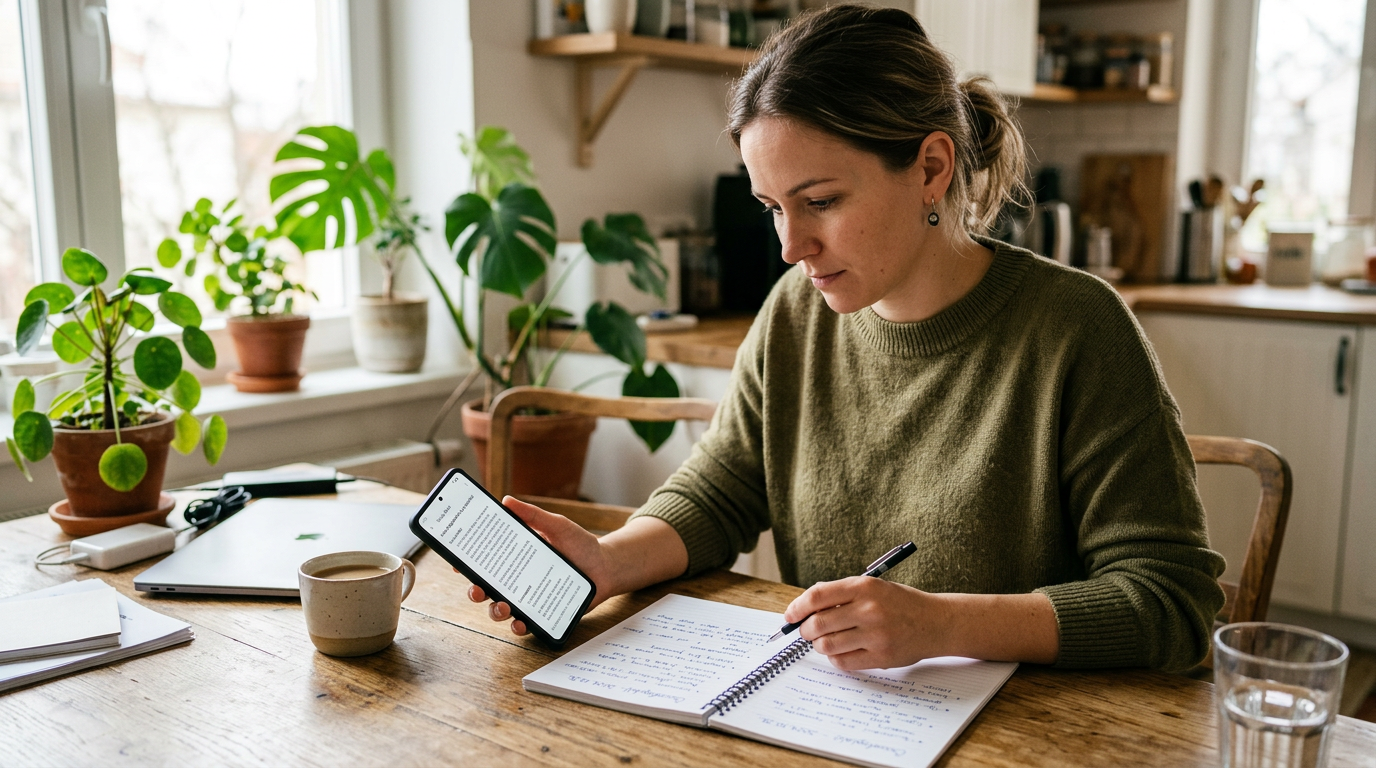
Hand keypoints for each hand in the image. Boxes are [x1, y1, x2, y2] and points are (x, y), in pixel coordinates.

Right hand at [464, 496, 617, 636]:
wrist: (605, 566)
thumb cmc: (580, 545)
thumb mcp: (557, 526)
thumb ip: (534, 516)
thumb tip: (507, 500)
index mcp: (515, 558)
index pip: (485, 562)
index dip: (467, 564)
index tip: (457, 562)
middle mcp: (517, 580)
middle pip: (486, 589)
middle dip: (475, 592)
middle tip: (477, 589)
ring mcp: (529, 598)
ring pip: (500, 610)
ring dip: (495, 611)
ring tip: (503, 606)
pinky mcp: (543, 613)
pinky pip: (525, 624)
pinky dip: (519, 626)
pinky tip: (521, 622)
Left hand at [783, 576, 948, 670]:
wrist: (936, 622)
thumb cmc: (900, 603)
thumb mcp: (873, 587)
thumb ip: (841, 595)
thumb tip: (804, 608)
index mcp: (864, 587)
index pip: (817, 596)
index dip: (797, 607)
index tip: (790, 615)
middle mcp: (869, 610)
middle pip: (818, 624)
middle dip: (806, 630)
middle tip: (808, 631)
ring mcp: (876, 635)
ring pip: (827, 645)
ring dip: (820, 645)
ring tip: (827, 640)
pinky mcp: (881, 657)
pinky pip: (843, 662)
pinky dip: (835, 658)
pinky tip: (842, 650)